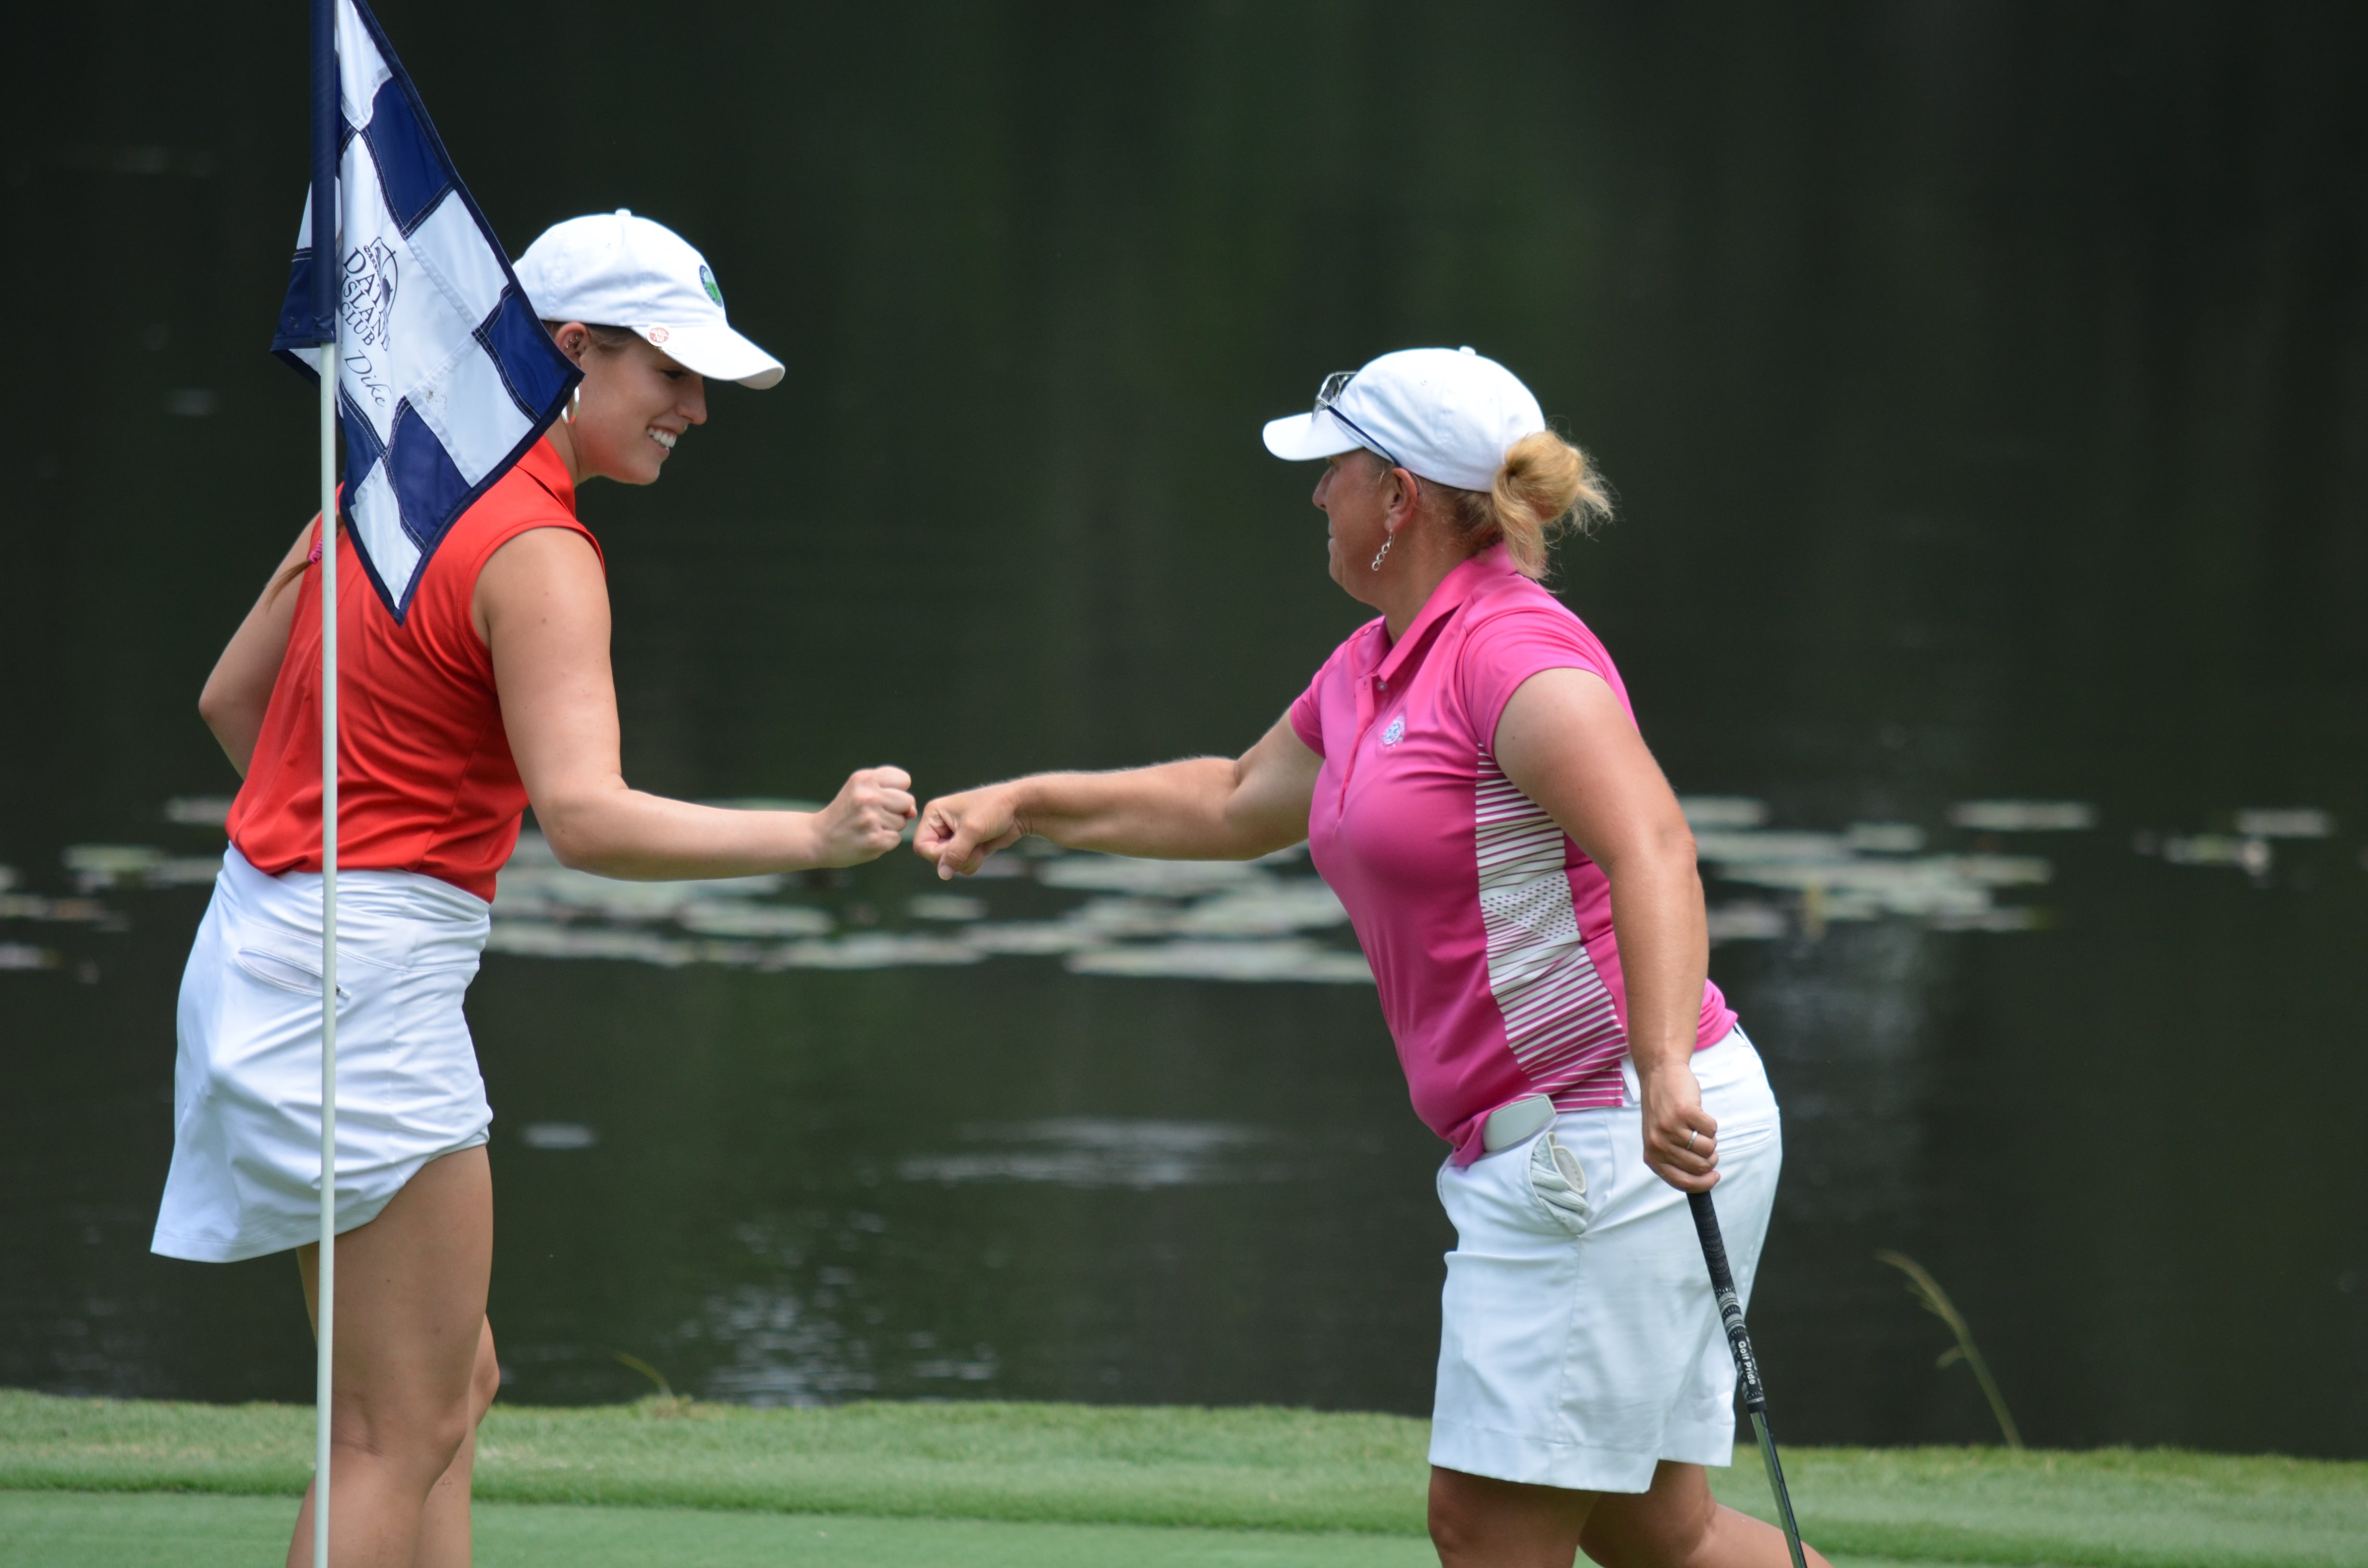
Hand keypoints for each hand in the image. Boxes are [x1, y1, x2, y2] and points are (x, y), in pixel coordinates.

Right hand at [810, 766, 916, 866]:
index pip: (904, 780)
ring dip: (889, 826)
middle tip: (873, 814)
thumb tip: (913, 811)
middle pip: (908, 801)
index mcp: (864, 779)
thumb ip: (891, 792)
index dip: (896, 791)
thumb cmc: (846, 812)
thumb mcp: (861, 789)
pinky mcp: (875, 841)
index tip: (880, 797)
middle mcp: (868, 797)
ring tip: (867, 826)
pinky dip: (885, 841)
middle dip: (896, 809)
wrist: (818, 837)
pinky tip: (867, 838)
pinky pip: (896, 839)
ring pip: (902, 822)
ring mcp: (871, 820)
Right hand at [913, 784, 1027, 878]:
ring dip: (967, 860)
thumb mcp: (972, 830)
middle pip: (935, 857)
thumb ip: (955, 853)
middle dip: (957, 857)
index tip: (958, 849)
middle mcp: (941, 825)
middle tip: (974, 846)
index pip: (922, 846)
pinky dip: (974, 861)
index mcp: (934, 814)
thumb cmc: (995, 808)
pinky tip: (985, 847)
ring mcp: (954, 837)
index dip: (938, 854)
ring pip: (950, 864)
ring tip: (981, 844)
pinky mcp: (967, 846)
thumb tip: (942, 875)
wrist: (1020, 808)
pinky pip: (962, 864)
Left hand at [1638, 1059, 1718, 1191]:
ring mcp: (1671, 1128)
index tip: (1714, 1177)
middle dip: (1710, 1157)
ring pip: (1709, 1149)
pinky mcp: (1684, 1112)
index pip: (1682, 1182)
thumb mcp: (1660, 1139)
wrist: (1659, 1074)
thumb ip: (1675, 1160)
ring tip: (1697, 1126)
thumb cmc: (1664, 1110)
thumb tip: (1703, 1179)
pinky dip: (1710, 1123)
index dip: (1703, 1184)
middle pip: (1700, 1167)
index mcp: (1652, 1156)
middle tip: (1706, 1143)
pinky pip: (1712, 1129)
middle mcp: (1659, 1144)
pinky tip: (1697, 1113)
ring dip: (1710, 1138)